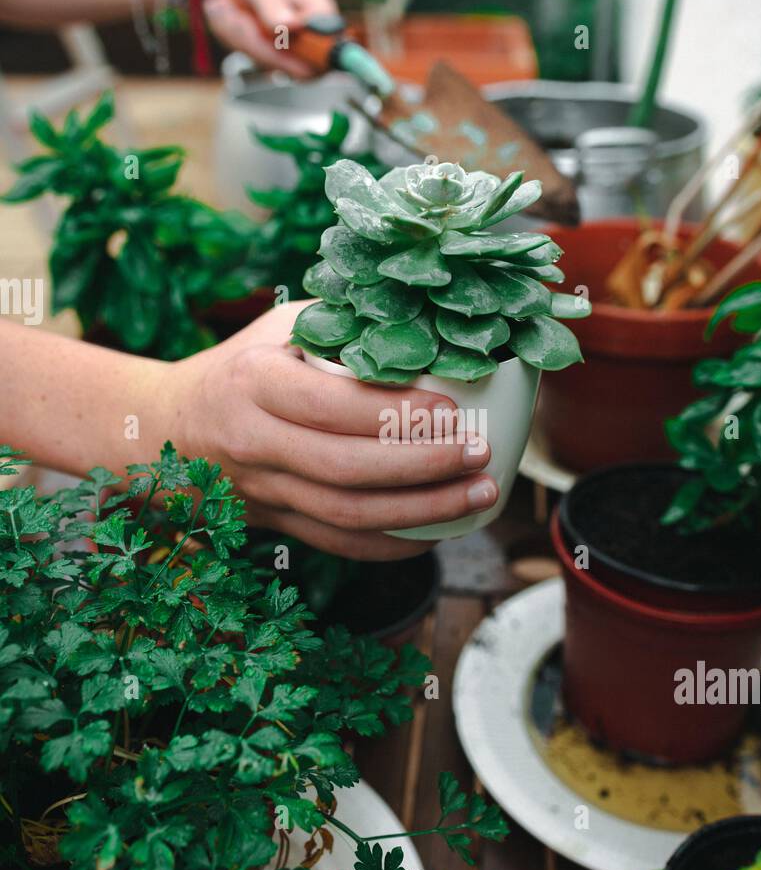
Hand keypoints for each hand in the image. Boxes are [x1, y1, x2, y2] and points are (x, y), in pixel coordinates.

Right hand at [166, 302, 497, 560]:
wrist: (172, 428)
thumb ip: (347, 325)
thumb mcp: (282, 327)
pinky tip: (440, 531)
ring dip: (421, 511)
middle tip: (480, 454)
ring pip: (347, 515)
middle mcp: (253, 443)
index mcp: (254, 384)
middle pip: (345, 469)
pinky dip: (393, 544)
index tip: (453, 411)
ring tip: (478, 494)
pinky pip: (339, 544)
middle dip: (423, 466)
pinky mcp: (275, 524)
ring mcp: (262, 492)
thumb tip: (434, 326)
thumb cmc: (245, 364)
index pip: (332, 406)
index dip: (396, 413)